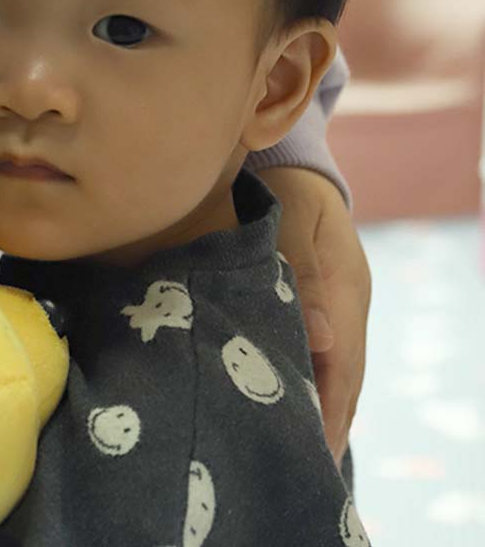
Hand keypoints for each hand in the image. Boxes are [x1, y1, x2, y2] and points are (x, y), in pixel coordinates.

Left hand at [257, 166, 371, 465]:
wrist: (295, 163)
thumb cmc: (286, 190)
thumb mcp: (293, 221)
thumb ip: (301, 272)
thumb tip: (321, 338)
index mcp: (345, 291)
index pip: (344, 364)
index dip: (331, 410)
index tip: (317, 450)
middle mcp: (347, 305)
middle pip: (344, 375)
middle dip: (329, 422)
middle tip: (308, 468)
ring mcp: (338, 305)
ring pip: (335, 367)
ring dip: (321, 407)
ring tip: (302, 452)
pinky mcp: (322, 302)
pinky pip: (323, 351)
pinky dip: (314, 381)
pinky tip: (295, 404)